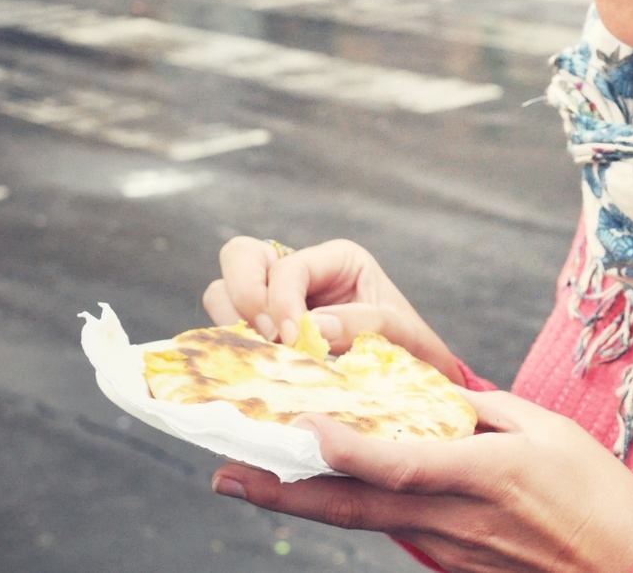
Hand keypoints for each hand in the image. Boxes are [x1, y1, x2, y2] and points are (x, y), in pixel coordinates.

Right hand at [203, 236, 460, 383]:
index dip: (282, 301)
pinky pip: (225, 327)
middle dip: (243, 295)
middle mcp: (300, 271)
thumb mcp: (399, 332)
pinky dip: (230, 344)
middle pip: (240, 256)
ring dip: (233, 323)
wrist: (411, 376)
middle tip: (268, 337)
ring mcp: (275, 300)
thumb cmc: (409, 347)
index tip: (292, 341)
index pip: (289, 266)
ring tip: (265, 355)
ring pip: (221, 291)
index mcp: (336, 260)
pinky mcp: (261, 330)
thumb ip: (362, 324)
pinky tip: (256, 368)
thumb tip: (311, 328)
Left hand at [212, 390, 632, 572]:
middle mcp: (453, 518)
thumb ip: (487, 410)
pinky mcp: (454, 565)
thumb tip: (436, 396)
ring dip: (311, 500)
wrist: (630, 572)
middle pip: (352, 507)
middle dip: (283, 492)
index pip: (396, 463)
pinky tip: (337, 490)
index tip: (296, 427)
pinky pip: (398, 529)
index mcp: (481, 475)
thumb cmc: (600, 497)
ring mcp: (449, 549)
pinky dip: (359, 508)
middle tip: (226, 475)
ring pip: (366, 520)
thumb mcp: (549, 432)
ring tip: (258, 479)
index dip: (341, 447)